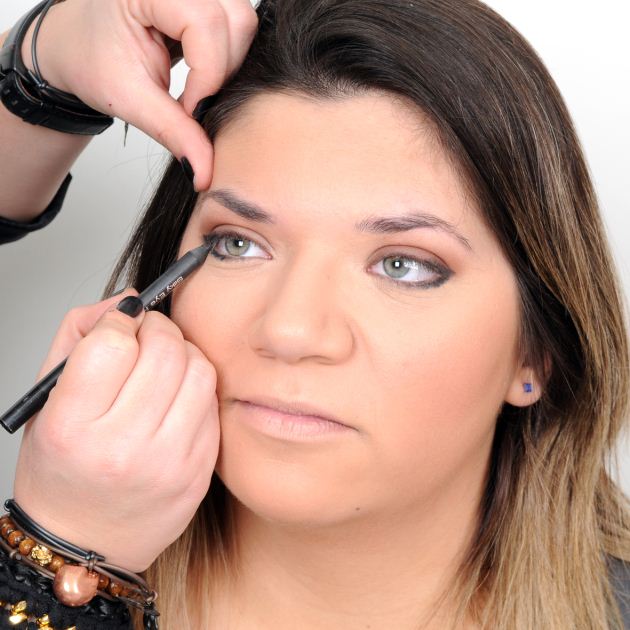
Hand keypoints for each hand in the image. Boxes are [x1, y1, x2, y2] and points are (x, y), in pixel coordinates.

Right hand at [13, 289, 219, 571]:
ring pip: (199, 369)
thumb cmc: (62, 471)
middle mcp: (122, 448)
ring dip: (184, 352)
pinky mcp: (200, 471)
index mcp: (72, 429)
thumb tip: (126, 299)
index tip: (121, 322)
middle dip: (158, 327)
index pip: (112, 343)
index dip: (120, 319)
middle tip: (147, 335)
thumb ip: (78, 338)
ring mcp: (169, 462)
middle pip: (164, 349)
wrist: (84, 544)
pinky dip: (197, 386)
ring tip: (164, 363)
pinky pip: (213, 403)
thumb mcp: (46, 402)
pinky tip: (177, 396)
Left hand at [19, 0, 258, 190]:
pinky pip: (238, 26)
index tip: (190, 110)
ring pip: (244, 22)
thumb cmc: (91, 59)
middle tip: (194, 100)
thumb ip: (173, 132)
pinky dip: (228, 57)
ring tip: (198, 87)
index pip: (204, 23)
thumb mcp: (129, 99)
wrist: (77, 46)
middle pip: (236, 19)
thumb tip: (205, 172)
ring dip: (230, 65)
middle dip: (223, 71)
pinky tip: (203, 72)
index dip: (207, 75)